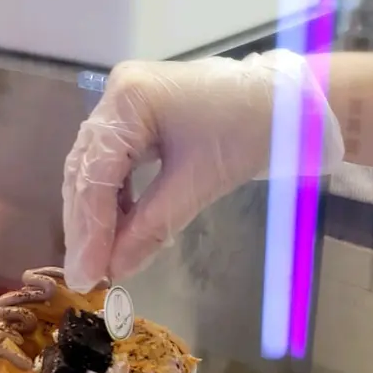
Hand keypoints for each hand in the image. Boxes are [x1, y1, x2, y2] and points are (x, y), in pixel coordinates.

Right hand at [62, 51, 342, 291]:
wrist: (287, 103)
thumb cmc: (251, 132)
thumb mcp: (200, 182)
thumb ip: (151, 227)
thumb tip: (115, 271)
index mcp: (130, 99)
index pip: (96, 172)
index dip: (89, 229)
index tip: (85, 274)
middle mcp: (116, 95)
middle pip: (85, 170)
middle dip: (86, 226)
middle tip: (85, 276)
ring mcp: (123, 105)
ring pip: (93, 170)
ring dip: (95, 218)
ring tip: (98, 261)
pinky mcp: (135, 119)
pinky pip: (112, 166)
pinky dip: (113, 203)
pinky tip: (118, 233)